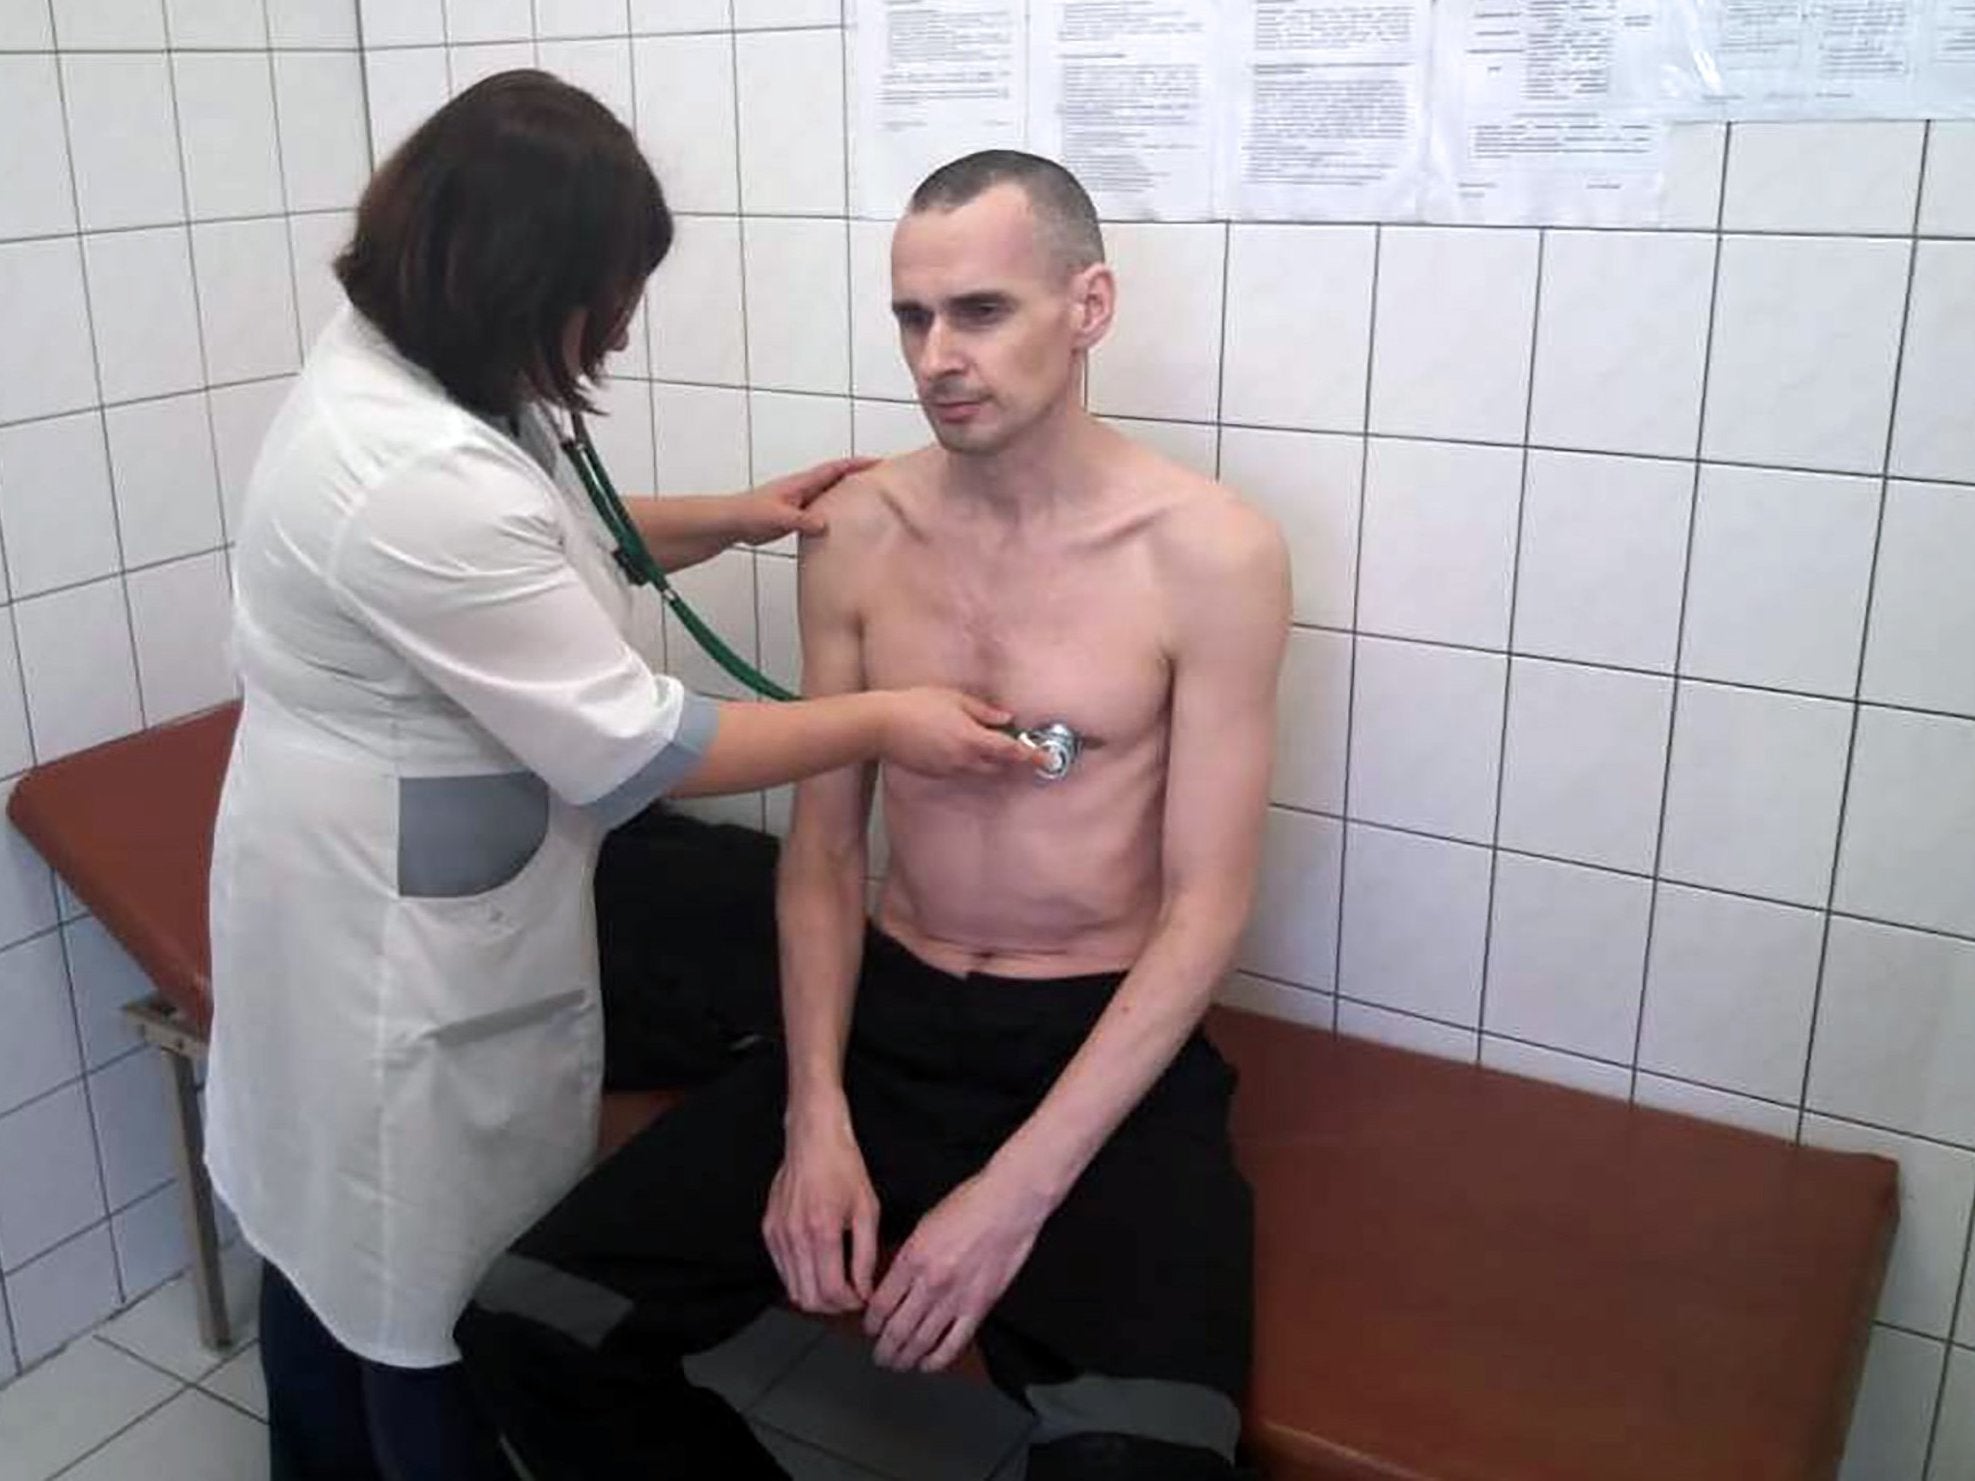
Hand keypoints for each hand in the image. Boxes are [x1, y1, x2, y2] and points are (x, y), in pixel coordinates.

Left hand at [728, 458, 876, 545]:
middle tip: (882, 480)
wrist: (732, 522)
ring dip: (848, 495)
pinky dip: (836, 514)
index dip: (856, 465)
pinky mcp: (796, 516)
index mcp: (802, 483)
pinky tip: (844, 526)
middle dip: (858, 476)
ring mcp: (801, 502)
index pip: (835, 469)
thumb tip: (825, 525)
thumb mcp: (779, 517)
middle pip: (837, 478)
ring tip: (870, 501)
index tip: (878, 463)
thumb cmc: (751, 513)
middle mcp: (804, 489)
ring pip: (831, 495)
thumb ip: (802, 521)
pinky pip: (823, 512)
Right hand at [764, 1103, 879, 1313]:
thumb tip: (864, 1289)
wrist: (813, 1139)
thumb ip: (866, 1255)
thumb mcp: (867, 1210)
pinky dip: (800, 1279)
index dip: (849, 1303)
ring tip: (836, 1283)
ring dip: (816, 1295)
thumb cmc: (843, 1168)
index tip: (861, 1298)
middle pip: (809, 1298)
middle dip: (833, 1305)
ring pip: (793, 1290)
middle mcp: (795, 1236)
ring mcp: (778, 1234)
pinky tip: (817, 1267)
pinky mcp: (769, 1230)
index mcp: (822, 1231)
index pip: (831, 1291)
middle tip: (850, 1295)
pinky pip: (782, 1271)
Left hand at [865, 1173, 1047, 1371]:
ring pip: (922, 1341)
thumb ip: (908, 1255)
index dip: (871, 1323)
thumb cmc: (971, 1204)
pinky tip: (928, 1365)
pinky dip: (938, 1359)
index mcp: (912, 1258)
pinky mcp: (979, 1306)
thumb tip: (894, 1281)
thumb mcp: (925, 1223)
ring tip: (899, 1364)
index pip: (881, 1304)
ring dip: (906, 1357)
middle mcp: (930, 1282)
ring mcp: (955, 1297)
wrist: (1008, 1203)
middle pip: (897, 1329)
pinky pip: (954, 1343)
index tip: (870, 1329)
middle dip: (885, 1348)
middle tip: (880, 1355)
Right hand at [879, 690, 1043, 777]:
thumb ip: (983, 711)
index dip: (1031, 755)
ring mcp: (949, 769)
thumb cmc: (915, 706)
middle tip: (1024, 749)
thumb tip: (1006, 718)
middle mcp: (964, 760)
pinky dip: (970, 762)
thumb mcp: (954, 699)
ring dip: (991, 762)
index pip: (1011, 752)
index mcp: (972, 740)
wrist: (881, 726)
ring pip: (981, 770)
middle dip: (1013, 759)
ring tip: (990, 744)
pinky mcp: (936, 773)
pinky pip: (961, 770)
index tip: (1046, 759)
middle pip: (999, 766)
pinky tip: (962, 747)